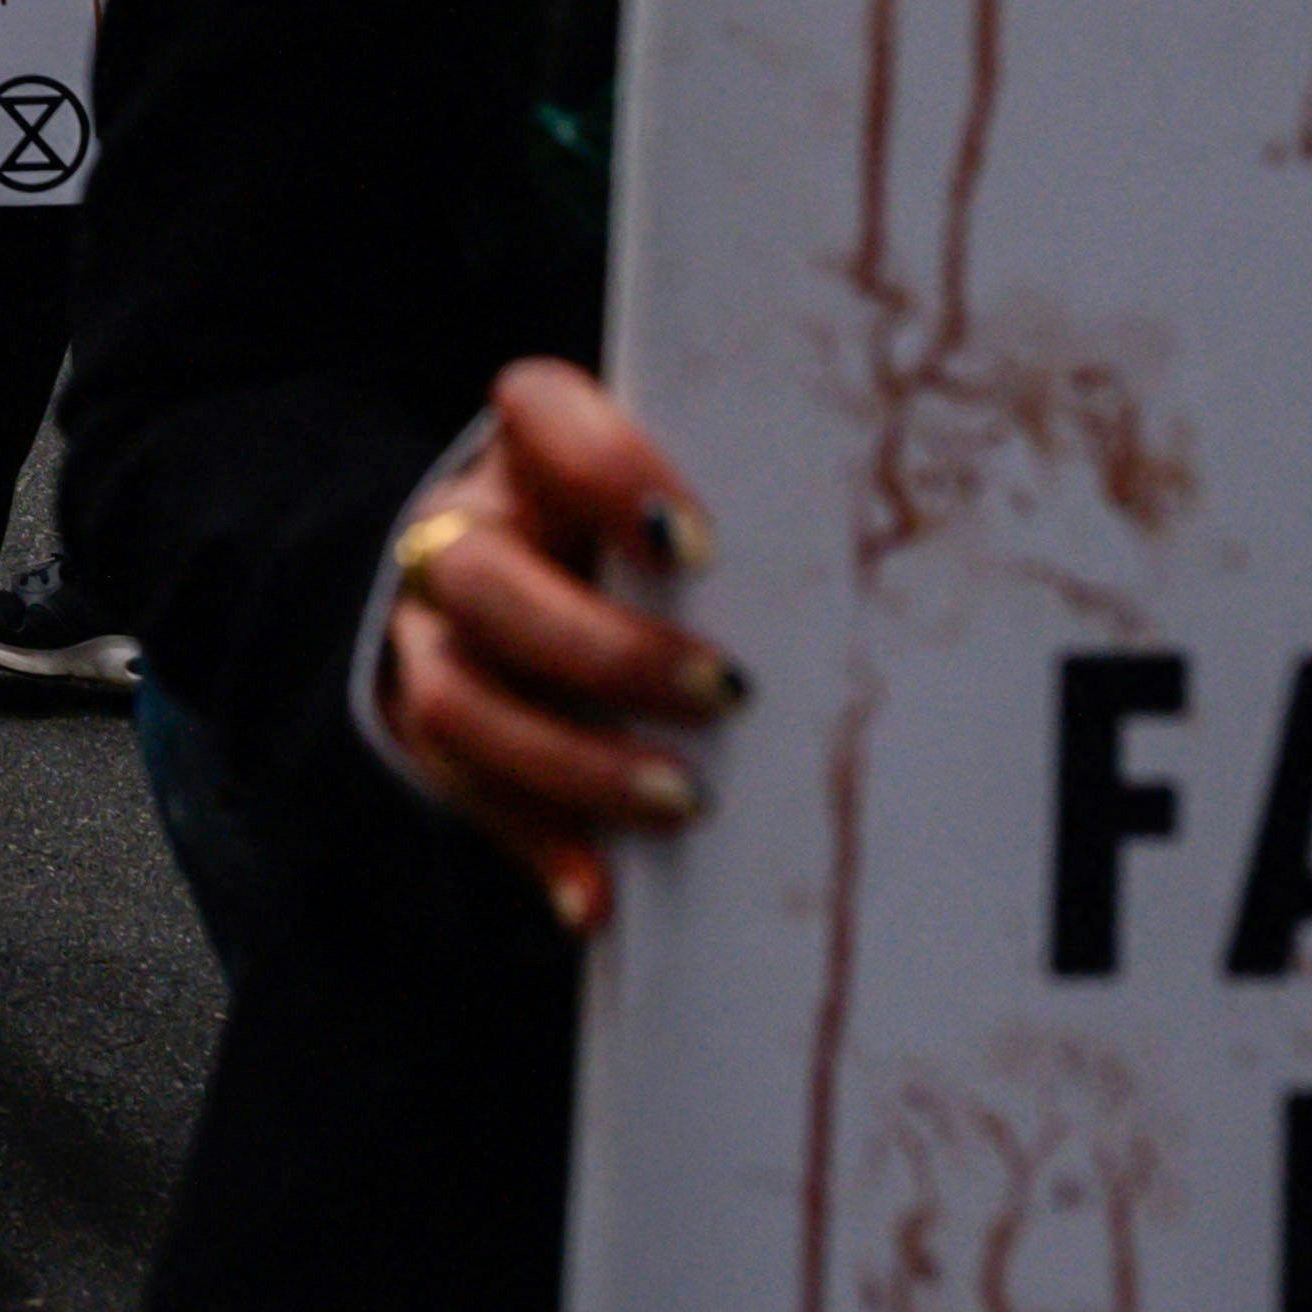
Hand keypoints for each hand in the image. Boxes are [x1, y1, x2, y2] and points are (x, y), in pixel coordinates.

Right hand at [373, 359, 739, 937]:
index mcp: (525, 451)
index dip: (607, 472)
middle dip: (607, 651)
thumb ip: (735, 515)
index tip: (698, 543)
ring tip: (686, 800)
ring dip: (574, 762)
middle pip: (491, 584)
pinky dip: (538, 844)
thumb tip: (889, 590)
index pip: (540, 412)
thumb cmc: (638, 536)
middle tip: (727, 693)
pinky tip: (600, 898)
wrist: (510, 566)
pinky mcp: (421, 719)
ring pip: (458, 700)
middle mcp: (460, 531)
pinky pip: (464, 791)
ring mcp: (427, 631)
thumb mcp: (664, 498)